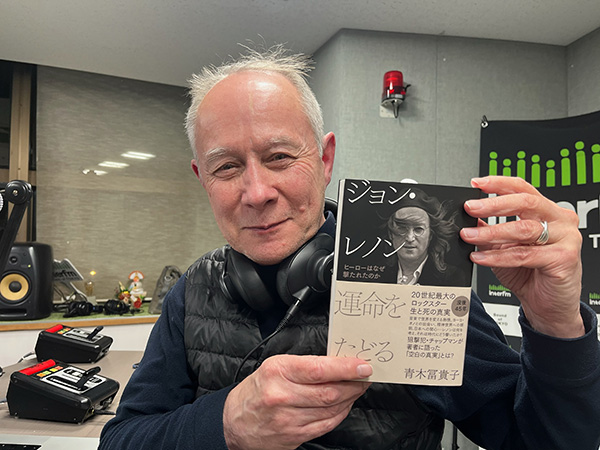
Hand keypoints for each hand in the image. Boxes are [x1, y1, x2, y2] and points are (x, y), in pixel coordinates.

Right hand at [223, 354, 371, 449]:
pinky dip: (340, 413)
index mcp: (277, 372)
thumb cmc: (256, 391)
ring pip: (331, 409)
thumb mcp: (273, 367)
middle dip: (354, 383)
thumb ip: (304, 365)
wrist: (233, 423)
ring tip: (356, 388)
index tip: (363, 366)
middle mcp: (282, 396)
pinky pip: (326, 424)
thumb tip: (337, 363)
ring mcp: (288, 419)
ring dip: (350, 398)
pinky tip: (344, 405)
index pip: (319, 369)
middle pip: (330, 391)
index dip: (346, 368)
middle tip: (365, 377)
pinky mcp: (294, 436)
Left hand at [461, 176, 583, 337]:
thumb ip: (490, 230)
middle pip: (525, 202)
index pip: (523, 188)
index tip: (476, 183)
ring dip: (491, 233)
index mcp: (547, 212)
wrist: (547, 306)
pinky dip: (498, 256)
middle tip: (470, 208)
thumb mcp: (503, 247)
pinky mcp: (564, 258)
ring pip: (523, 229)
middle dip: (493, 205)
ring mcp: (566, 238)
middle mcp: (560, 220)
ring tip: (469, 236)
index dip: (499, 183)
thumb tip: (469, 217)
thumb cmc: (529, 274)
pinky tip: (481, 257)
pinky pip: (524, 254)